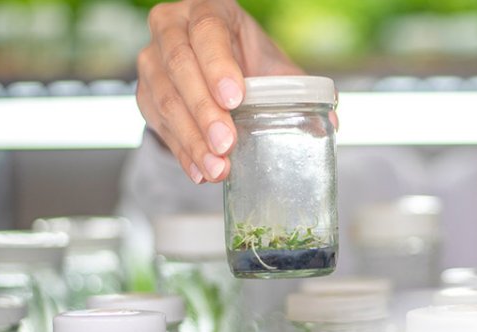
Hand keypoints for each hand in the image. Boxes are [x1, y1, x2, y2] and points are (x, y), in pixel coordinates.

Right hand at [136, 0, 302, 182]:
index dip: (218, 66)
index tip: (235, 99)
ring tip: (217, 167)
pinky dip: (182, 151)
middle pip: (180, 67)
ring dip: (191, 138)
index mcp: (206, 11)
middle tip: (226, 144)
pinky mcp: (145, 94)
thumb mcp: (272, 65)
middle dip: (204, 111)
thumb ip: (298, 89)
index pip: (206, 33)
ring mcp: (152, 61)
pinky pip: (159, 124)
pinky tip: (200, 171)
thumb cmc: (245, 60)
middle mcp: (171, 29)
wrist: (211, 66)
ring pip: (165, 98)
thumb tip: (331, 122)